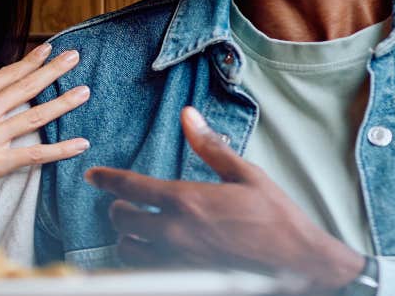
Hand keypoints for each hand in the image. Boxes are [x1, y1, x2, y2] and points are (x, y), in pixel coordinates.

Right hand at [0, 42, 89, 178]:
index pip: (8, 74)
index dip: (31, 61)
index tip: (49, 49)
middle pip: (27, 88)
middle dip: (53, 70)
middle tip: (74, 57)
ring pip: (36, 116)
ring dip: (63, 103)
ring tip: (84, 92)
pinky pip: (35, 154)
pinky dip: (60, 149)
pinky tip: (80, 143)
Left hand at [86, 106, 363, 291]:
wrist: (302, 267)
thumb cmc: (276, 218)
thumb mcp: (246, 174)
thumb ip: (210, 146)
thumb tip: (188, 116)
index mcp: (187, 201)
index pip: (131, 186)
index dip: (107, 179)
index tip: (93, 174)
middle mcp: (176, 234)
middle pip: (122, 220)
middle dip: (119, 208)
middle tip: (125, 201)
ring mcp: (179, 263)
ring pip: (129, 251)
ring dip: (128, 237)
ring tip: (138, 228)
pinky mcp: (186, 281)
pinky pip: (147, 273)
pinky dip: (143, 260)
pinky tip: (154, 252)